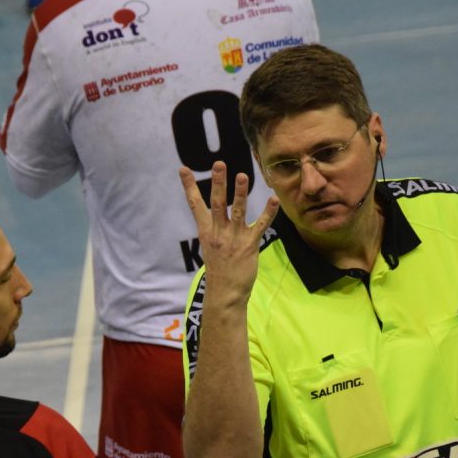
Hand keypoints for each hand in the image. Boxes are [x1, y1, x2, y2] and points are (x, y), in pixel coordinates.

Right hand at [179, 161, 278, 301]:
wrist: (225, 292)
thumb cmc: (219, 269)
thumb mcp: (209, 245)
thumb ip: (212, 228)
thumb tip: (211, 213)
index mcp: (206, 231)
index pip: (195, 204)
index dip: (189, 186)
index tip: (183, 169)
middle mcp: (218, 232)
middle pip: (217, 203)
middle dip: (218, 183)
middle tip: (218, 164)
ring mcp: (234, 238)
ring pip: (237, 211)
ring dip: (240, 193)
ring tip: (242, 175)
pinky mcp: (249, 245)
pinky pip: (260, 225)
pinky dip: (268, 213)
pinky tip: (273, 199)